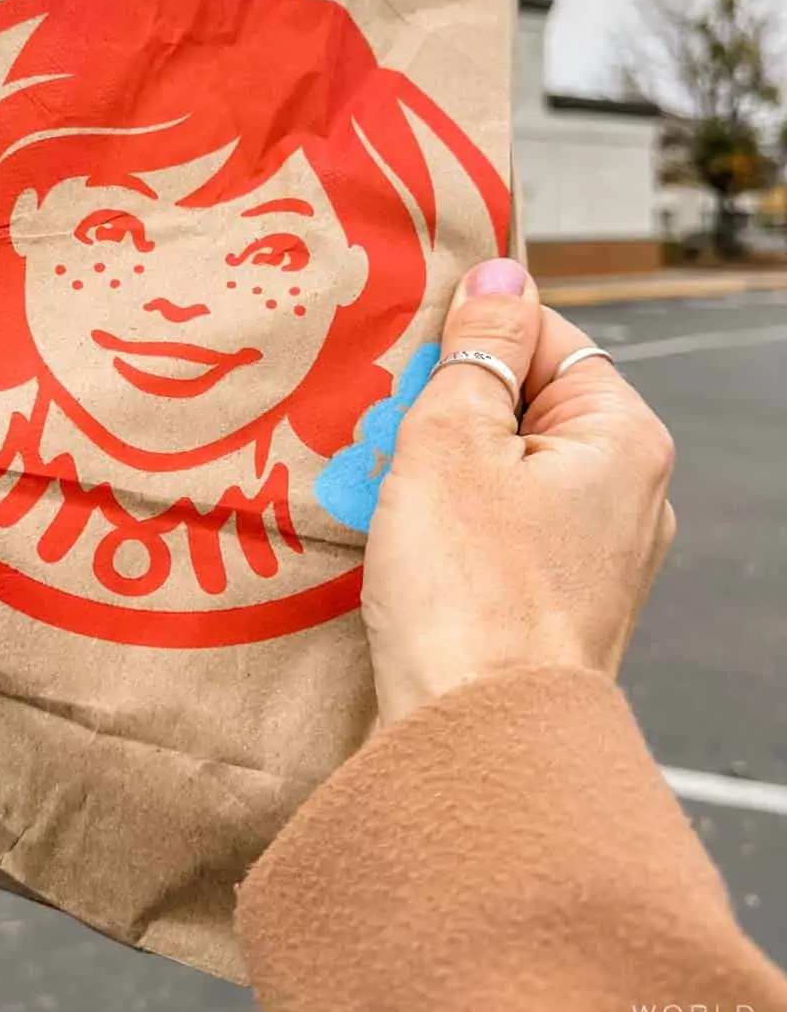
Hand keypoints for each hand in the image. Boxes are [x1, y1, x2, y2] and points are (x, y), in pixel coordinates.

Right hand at [362, 258, 675, 725]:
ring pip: (501, 472)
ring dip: (434, 472)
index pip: (543, 336)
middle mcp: (628, 495)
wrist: (474, 741)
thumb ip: (477, 347)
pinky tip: (401, 547)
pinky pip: (496, 533)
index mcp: (623, 438)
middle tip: (385, 437)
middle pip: (519, 406)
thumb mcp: (452, 437)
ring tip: (382, 496)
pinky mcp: (554, 604)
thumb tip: (501, 271)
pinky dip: (447, 528)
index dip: (468, 342)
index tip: (409, 369)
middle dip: (442, 414)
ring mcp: (595, 556)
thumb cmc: (468, 591)